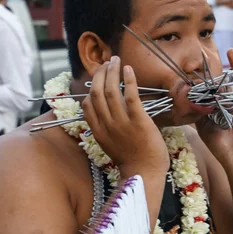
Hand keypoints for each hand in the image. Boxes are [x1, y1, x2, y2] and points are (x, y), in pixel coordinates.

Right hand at [82, 56, 168, 176]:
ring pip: (111, 91)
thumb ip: (107, 129)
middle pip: (97, 92)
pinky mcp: (138, 121)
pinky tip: (128, 69)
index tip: (99, 77)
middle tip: (108, 63)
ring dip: (112, 72)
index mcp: (98, 131)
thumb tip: (108, 115)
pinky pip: (130, 96)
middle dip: (100, 74)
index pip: (87, 105)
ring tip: (116, 61)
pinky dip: (128, 80)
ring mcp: (121, 123)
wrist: (145, 173)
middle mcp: (106, 125)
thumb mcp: (111, 146)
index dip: (92, 88)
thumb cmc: (132, 161)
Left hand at [195, 49, 232, 166]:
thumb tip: (191, 94)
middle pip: (223, 83)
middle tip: (210, 55)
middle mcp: (228, 104)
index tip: (197, 68)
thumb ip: (198, 110)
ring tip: (230, 50)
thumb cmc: (220, 145)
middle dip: (218, 71)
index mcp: (216, 110)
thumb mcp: (203, 126)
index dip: (204, 80)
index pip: (209, 91)